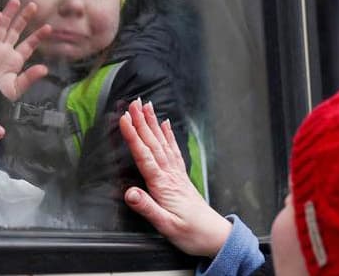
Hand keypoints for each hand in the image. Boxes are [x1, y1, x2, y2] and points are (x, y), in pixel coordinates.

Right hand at [0, 0, 51, 100]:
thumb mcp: (16, 88)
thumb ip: (30, 78)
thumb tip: (45, 69)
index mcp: (13, 60)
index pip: (27, 45)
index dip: (37, 36)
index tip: (48, 28)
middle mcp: (3, 51)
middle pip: (14, 30)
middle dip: (23, 18)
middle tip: (33, 5)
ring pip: (1, 27)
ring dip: (8, 14)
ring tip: (16, 1)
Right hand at [119, 99, 230, 256]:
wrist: (214, 237)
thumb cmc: (190, 233)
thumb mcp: (165, 226)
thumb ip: (147, 208)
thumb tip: (129, 193)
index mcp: (163, 185)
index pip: (144, 155)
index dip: (133, 136)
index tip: (124, 118)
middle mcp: (170, 175)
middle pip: (153, 143)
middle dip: (142, 122)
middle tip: (133, 102)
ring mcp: (176, 174)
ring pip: (162, 143)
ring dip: (153, 123)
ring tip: (146, 106)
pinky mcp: (180, 177)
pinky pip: (173, 150)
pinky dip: (168, 135)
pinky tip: (165, 124)